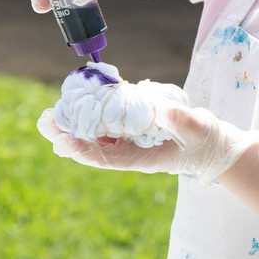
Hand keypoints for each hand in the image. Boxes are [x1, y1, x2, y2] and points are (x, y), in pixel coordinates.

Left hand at [38, 96, 258, 184]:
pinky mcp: (131, 130)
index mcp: (140, 158)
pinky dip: (90, 113)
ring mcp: (128, 142)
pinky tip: (79, 101)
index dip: (81, 148)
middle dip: (66, 135)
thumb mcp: (198, 130)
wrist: (213, 147)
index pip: (104, 157)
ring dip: (73, 124)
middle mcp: (129, 152)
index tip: (62, 138)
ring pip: (93, 136)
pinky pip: (105, 124)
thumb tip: (161, 110)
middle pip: (90, 147)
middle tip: (45, 119)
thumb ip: (183, 121)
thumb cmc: (206, 141)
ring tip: (50, 113)